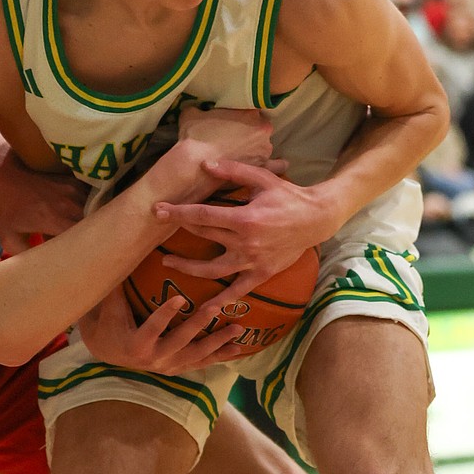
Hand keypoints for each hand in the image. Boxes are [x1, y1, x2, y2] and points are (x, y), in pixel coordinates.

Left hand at [0, 150, 87, 251]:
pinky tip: (82, 216)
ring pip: (96, 211)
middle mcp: (69, 204)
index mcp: (54, 220)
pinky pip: (91, 199)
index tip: (83, 257)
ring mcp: (74, 190)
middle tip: (85, 247)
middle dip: (91, 238)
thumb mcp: (9, 238)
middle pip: (94, 226)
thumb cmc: (6, 208)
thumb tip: (43, 269)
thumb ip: (27, 257)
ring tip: (82, 231)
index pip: (83, 239)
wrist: (6, 174)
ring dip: (92, 222)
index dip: (87, 250)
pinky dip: (90, 209)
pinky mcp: (75, 182)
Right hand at [78, 285, 246, 373]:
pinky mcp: (177, 369)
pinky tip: (237, 348)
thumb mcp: (109, 306)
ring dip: (218, 342)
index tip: (180, 298)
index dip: (165, 314)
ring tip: (236, 329)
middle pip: (180, 341)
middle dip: (199, 325)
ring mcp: (167, 366)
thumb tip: (121, 253)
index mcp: (136, 344)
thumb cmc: (109, 322)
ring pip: (196, 355)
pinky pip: (201, 363)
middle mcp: (153, 359)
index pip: (153, 327)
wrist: (108, 350)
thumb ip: (117, 284)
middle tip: (216, 308)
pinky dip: (219, 356)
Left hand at [152, 158, 331, 292]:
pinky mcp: (260, 274)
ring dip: (188, 267)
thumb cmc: (288, 196)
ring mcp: (252, 261)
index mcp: (244, 219)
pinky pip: (237, 291)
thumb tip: (206, 165)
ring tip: (168, 262)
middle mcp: (245, 243)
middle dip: (179, 229)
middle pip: (204, 237)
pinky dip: (221, 301)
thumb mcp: (263, 178)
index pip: (202, 216)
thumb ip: (234, 171)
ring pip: (212, 269)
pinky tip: (204, 308)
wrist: (316, 219)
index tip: (157, 210)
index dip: (178, 212)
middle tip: (159, 225)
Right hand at [177, 104, 273, 167]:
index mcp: (249, 111)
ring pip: (265, 144)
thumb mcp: (192, 114)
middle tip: (235, 138)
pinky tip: (279, 163)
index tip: (231, 123)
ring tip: (243, 153)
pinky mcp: (262, 167)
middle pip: (260, 127)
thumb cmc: (195, 137)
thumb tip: (195, 108)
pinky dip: (277, 164)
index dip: (240, 117)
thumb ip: (199, 109)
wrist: (195, 166)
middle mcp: (262, 128)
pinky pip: (276, 165)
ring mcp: (264, 149)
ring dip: (257, 147)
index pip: (249, 110)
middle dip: (250, 131)